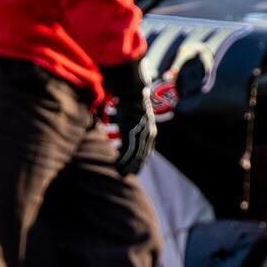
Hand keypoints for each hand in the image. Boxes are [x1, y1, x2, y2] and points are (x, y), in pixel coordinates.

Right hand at [102, 62, 157, 176]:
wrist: (132, 92)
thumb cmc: (131, 101)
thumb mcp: (136, 116)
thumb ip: (134, 124)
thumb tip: (129, 126)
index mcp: (150, 132)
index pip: (146, 152)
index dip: (139, 162)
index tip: (133, 169)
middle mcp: (147, 136)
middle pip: (141, 157)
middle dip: (133, 168)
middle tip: (124, 175)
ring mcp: (140, 136)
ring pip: (134, 157)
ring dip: (126, 167)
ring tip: (119, 173)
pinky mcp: (131, 135)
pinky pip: (127, 153)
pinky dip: (122, 161)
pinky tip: (116, 166)